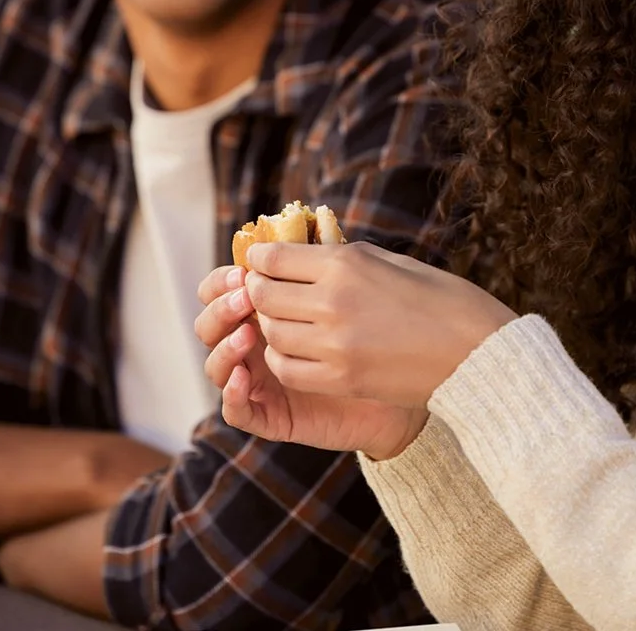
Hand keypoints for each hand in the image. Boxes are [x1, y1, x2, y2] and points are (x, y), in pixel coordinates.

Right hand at [195, 266, 425, 459]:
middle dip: (221, 309)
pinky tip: (242, 378)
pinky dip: (231, 395)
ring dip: (223, 346)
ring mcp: (262, 381)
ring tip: (246, 335)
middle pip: (210, 324)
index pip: (223, 291)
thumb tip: (296, 220)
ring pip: (215, 365)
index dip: (223, 281)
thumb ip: (320, 264)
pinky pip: (237, 411)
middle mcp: (257, 344)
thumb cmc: (390, 327)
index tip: (246, 269)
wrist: (425, 380)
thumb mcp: (353, 287)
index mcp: (268, 309)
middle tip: (244, 299)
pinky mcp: (274, 416)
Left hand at [242, 242, 516, 410]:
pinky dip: (284, 359)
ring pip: (273, 334)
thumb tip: (303, 253)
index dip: (259, 260)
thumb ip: (342, 258)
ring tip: (283, 320)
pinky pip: (289, 369)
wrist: (479, 353)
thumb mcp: (391, 262)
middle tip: (263, 291)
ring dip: (271, 326)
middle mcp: (333, 301)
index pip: (273, 258)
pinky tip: (296, 351)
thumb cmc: (443, 300)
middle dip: (258, 292)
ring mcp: (336, 344)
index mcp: (346, 264)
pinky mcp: (343, 379)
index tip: (259, 262)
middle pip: (264, 295)